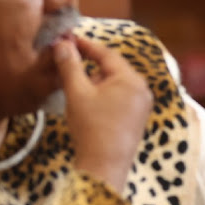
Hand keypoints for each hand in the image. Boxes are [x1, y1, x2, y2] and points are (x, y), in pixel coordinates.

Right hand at [53, 37, 152, 190]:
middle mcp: (142, 89)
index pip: (107, 54)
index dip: (86, 45)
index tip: (69, 39)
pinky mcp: (138, 118)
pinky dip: (104, 96)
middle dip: (90, 67)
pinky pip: (120, 98)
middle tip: (68, 65)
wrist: (104, 165)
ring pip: (115, 84)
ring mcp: (142, 104)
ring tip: (76, 93)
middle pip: (112, 69)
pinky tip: (88, 106)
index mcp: (131, 79)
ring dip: (95, 83)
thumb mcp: (77, 93)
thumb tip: (62, 44)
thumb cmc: (91, 128)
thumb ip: (69, 66)